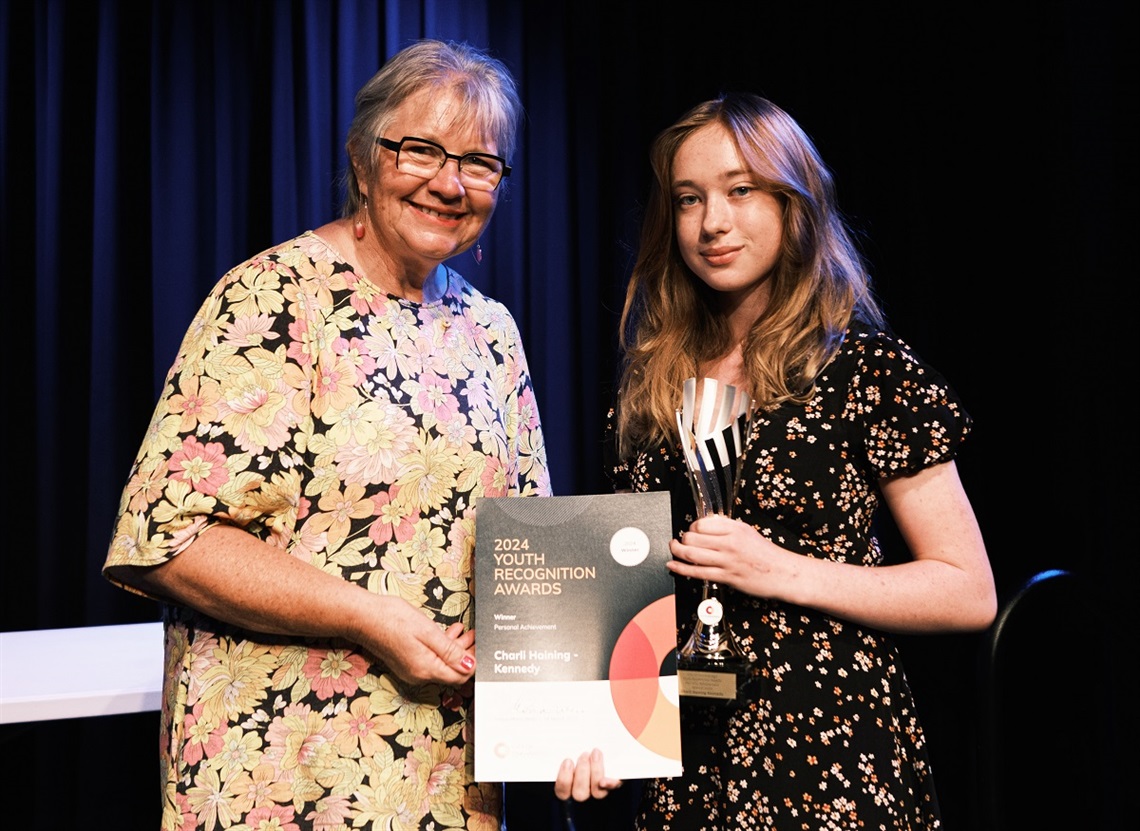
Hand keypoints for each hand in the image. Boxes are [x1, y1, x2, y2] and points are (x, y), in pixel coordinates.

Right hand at [358, 597, 476, 686]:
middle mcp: (418, 675)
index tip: (482, 645)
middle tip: (476, 636)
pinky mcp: (406, 662)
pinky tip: (447, 632)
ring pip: (441, 664)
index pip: (459, 676)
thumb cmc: (393, 619)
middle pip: (451, 671)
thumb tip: (470, 666)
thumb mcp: (427, 631)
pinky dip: (441, 648)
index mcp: (425, 669)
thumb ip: (450, 650)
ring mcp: (411, 670)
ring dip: (454, 648)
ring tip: (465, 631)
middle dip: (466, 654)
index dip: (474, 663)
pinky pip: (430, 660)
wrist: (363, 616)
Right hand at [553, 748, 622, 800]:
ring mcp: (597, 791)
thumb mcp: (567, 749)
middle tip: (584, 755)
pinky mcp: (611, 784)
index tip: (568, 761)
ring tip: (595, 753)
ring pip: (597, 793)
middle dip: (582, 773)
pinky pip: (612, 788)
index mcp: (567, 786)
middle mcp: (582, 792)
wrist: (598, 746)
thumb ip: (559, 751)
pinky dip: (611, 783)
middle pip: (580, 793)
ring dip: (596, 772)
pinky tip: (608, 778)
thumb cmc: (576, 747)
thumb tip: (551, 743)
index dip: (564, 780)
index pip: (562, 791)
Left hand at [668, 513, 781, 596]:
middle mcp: (730, 543)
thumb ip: (727, 528)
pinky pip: (698, 572)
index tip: (692, 531)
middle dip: (682, 539)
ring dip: (677, 551)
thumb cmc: (766, 554)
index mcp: (735, 529)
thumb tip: (705, 526)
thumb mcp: (748, 532)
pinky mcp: (726, 577)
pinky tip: (673, 565)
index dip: (692, 527)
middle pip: (693, 537)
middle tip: (681, 541)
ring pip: (692, 554)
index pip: (702, 524)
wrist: (783, 573)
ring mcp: (727, 561)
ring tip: (674, 549)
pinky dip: (681, 568)